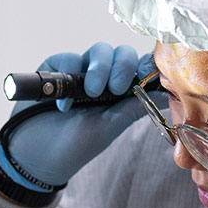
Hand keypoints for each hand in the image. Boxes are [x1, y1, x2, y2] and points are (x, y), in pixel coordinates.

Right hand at [0, 42, 154, 187]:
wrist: (36, 157)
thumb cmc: (75, 146)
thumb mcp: (109, 127)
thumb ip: (135, 107)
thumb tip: (171, 96)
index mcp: (121, 93)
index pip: (140, 67)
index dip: (146, 65)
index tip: (147, 75)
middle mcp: (102, 78)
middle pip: (121, 53)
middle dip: (121, 66)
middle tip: (115, 88)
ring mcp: (79, 72)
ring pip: (99, 50)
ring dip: (99, 67)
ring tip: (90, 92)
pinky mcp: (55, 70)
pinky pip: (67, 57)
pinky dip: (67, 75)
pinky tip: (64, 103)